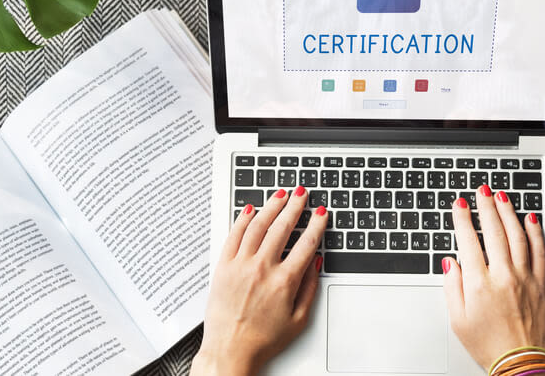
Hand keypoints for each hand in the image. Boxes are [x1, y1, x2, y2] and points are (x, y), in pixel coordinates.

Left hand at [192, 187, 326, 375]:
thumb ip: (310, 287)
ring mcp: (240, 265)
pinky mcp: (223, 267)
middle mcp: (262, 269)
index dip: (316, 224)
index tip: (321, 213)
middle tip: (301, 194)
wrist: (230, 350)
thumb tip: (315, 262)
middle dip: (295, 206)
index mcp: (284, 281)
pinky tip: (251, 209)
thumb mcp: (298, 319)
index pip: (306, 243)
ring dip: (271, 206)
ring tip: (280, 194)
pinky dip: (243, 219)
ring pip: (258, 226)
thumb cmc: (262, 339)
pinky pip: (234, 235)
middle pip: (282, 227)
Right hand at [442, 184, 544, 369]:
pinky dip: (535, 232)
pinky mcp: (540, 284)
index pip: (469, 241)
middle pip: (494, 232)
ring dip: (509, 213)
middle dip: (486, 206)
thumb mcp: (458, 320)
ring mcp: (525, 278)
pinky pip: (539, 251)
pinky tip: (530, 219)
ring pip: (517, 236)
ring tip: (502, 197)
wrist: (520, 363)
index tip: (459, 204)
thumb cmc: (488, 345)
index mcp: (479, 284)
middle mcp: (503, 276)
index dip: (462, 218)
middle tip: (482, 190)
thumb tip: (451, 263)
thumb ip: (452, 287)